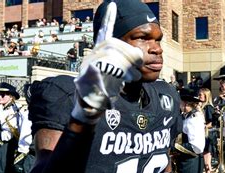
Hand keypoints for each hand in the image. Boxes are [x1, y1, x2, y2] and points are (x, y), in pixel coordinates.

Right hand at [72, 2, 142, 123]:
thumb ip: (124, 64)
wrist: (88, 110)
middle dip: (129, 53)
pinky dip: (113, 77)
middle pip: (113, 45)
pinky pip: (100, 71)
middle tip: (139, 62)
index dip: (108, 20)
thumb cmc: (103, 93)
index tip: (113, 4)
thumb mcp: (116, 76)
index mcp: (98, 54)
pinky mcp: (85, 78)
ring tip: (132, 76)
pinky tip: (119, 83)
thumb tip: (139, 57)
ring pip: (110, 57)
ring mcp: (86, 66)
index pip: (103, 34)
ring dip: (125, 67)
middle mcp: (90, 57)